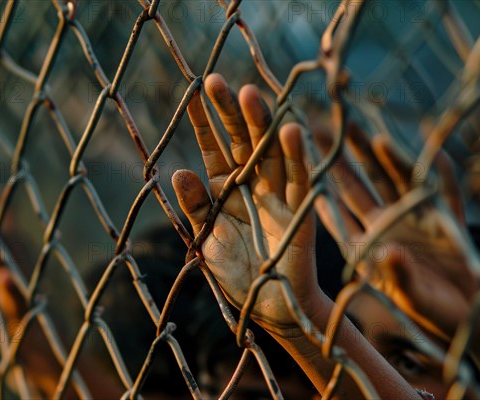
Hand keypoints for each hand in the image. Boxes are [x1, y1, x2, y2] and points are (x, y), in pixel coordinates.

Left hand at [172, 74, 323, 331]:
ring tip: (249, 95)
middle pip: (242, 141)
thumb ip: (196, 207)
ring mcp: (278, 194)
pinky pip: (299, 180)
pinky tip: (289, 130)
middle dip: (230, 112)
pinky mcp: (301, 210)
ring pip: (270, 151)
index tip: (191, 93)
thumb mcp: (206, 240)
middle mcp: (252, 184)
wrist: (269, 306)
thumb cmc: (234, 272)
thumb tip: (178, 173)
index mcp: (225, 188)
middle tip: (217, 82)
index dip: (203, 122)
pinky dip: (296, 156)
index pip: (214, 148)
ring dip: (260, 124)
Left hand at [315, 123, 479, 341]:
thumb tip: (388, 252)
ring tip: (374, 136)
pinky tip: (435, 154)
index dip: (319, 188)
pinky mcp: (447, 222)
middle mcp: (386, 225)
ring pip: (396, 181)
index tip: (301, 166)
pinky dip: (441, 175)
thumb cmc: (429, 311)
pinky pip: (445, 194)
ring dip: (386, 159)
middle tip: (325, 130)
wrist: (467, 316)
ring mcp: (416, 220)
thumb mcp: (410, 295)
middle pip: (359, 187)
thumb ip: (398, 275)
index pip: (335, 212)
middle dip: (344, 159)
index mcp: (366, 245)